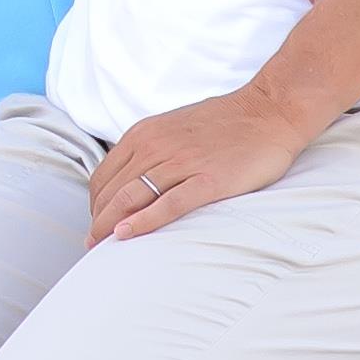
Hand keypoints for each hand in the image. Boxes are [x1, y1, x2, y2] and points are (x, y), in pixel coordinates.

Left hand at [88, 90, 314, 245]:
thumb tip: (130, 179)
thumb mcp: (173, 129)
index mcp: (144, 134)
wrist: (268, 112)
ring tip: (100, 248)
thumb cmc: (223, 124)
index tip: (95, 223)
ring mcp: (181, 163)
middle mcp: (155, 146)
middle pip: (112, 190)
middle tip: (92, 243)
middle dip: (97, 220)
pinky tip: (127, 235)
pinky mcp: (208, 180)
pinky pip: (168, 204)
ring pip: (132, 197)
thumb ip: (150, 150)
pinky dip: (144, 221)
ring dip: (110, 225)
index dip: (94, 203)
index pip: (104, 176)